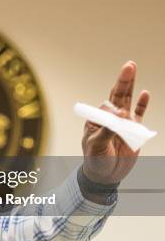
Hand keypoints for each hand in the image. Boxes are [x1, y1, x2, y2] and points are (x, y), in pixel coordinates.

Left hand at [81, 61, 149, 184]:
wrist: (105, 175)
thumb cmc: (95, 160)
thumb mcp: (97, 146)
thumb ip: (107, 130)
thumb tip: (119, 115)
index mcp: (96, 119)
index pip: (106, 107)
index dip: (114, 108)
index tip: (120, 116)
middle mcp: (109, 117)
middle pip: (117, 96)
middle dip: (123, 80)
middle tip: (129, 65)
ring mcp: (122, 122)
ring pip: (128, 100)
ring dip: (131, 85)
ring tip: (131, 68)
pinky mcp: (133, 130)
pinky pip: (139, 114)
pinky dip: (142, 104)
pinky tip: (145, 93)